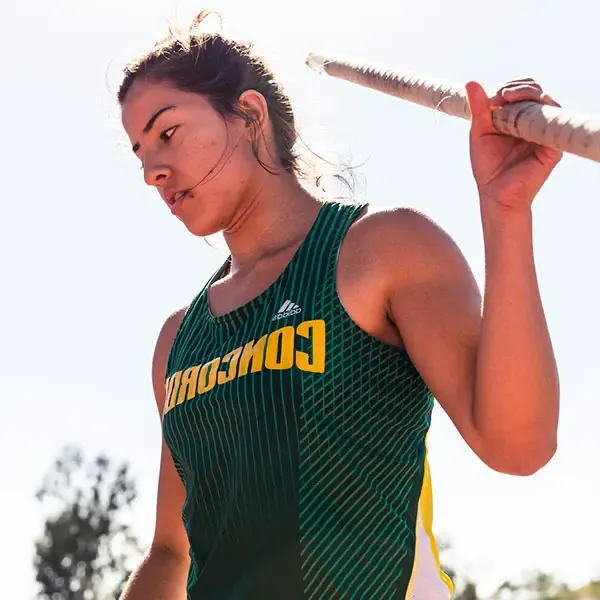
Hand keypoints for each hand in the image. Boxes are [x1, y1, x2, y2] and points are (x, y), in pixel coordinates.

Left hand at [465, 78, 562, 216]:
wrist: (495, 194)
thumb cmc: (488, 166)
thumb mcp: (480, 133)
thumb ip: (479, 109)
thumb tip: (471, 82)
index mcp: (516, 117)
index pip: (518, 91)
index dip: (508, 88)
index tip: (492, 98)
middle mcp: (532, 121)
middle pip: (533, 90)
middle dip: (517, 88)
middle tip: (501, 96)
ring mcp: (544, 131)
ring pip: (545, 101)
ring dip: (527, 94)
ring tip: (508, 100)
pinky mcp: (553, 145)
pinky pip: (554, 120)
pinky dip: (543, 110)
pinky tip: (527, 111)